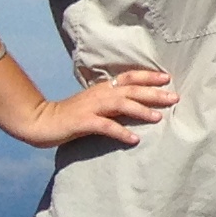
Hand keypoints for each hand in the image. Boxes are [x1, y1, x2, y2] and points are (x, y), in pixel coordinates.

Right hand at [18, 68, 178, 149]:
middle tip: (175, 97)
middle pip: (131, 89)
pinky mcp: (83, 122)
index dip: (148, 76)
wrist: (41, 121)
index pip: (129, 77)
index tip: (168, 78)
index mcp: (103, 88)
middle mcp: (100, 94)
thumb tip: (136, 103)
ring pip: (121, 104)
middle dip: (154, 92)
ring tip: (158, 117)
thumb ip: (112, 101)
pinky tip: (134, 139)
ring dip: (141, 110)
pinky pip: (106, 126)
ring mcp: (91, 107)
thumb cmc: (70, 115)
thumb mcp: (93, 103)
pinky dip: (121, 132)